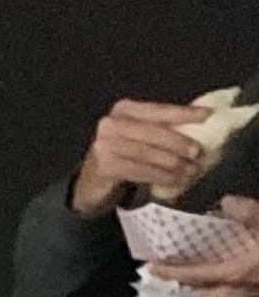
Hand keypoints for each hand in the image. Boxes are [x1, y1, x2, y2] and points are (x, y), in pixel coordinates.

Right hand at [73, 97, 217, 208]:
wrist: (89, 186)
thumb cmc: (120, 159)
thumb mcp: (137, 138)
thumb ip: (159, 130)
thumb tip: (197, 127)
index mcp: (124, 109)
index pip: (158, 110)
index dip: (184, 113)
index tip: (207, 116)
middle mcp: (111, 123)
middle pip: (154, 132)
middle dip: (180, 143)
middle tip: (199, 153)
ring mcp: (105, 145)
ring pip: (149, 153)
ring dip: (173, 164)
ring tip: (191, 171)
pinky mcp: (105, 167)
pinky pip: (141, 170)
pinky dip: (161, 176)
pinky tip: (175, 181)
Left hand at [156, 192, 258, 296]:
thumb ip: (250, 213)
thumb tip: (226, 203)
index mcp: (237, 273)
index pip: (195, 275)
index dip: (172, 272)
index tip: (150, 268)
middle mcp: (239, 289)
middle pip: (202, 293)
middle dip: (182, 285)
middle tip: (164, 275)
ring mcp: (252, 294)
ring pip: (219, 295)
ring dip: (201, 287)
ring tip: (189, 276)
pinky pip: (235, 291)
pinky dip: (222, 284)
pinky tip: (225, 273)